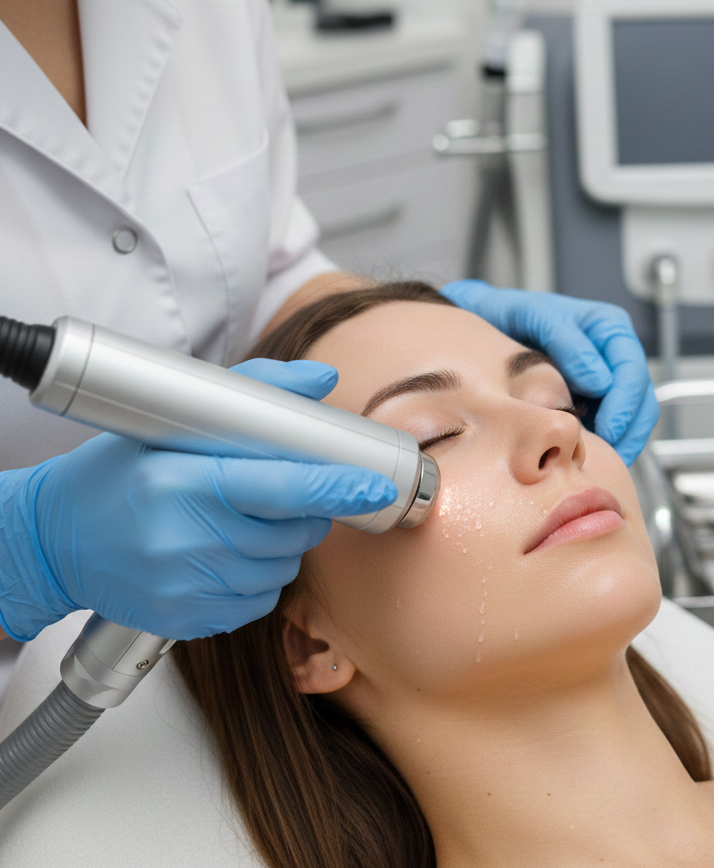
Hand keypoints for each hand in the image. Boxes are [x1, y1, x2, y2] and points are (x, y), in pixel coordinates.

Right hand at [0, 359, 396, 641]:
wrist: (53, 542)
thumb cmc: (117, 474)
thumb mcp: (174, 424)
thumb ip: (254, 395)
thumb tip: (321, 379)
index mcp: (184, 482)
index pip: (282, 486)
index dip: (337, 487)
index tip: (374, 486)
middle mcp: (185, 539)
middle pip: (293, 532)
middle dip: (306, 511)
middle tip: (279, 492)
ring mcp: (185, 586)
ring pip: (283, 568)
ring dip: (283, 545)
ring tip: (242, 522)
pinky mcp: (187, 620)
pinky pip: (259, 602)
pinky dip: (259, 577)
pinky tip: (227, 556)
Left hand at [441, 281, 657, 464]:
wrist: (490, 326)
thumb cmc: (512, 316)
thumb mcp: (536, 318)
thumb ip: (568, 343)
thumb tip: (601, 382)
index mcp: (608, 326)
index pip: (631, 367)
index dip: (625, 401)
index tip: (609, 427)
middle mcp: (615, 350)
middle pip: (641, 393)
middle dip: (629, 425)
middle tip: (610, 450)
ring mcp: (609, 375)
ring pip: (637, 411)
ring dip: (627, 437)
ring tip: (606, 459)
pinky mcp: (599, 398)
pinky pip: (619, 422)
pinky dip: (615, 440)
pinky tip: (597, 455)